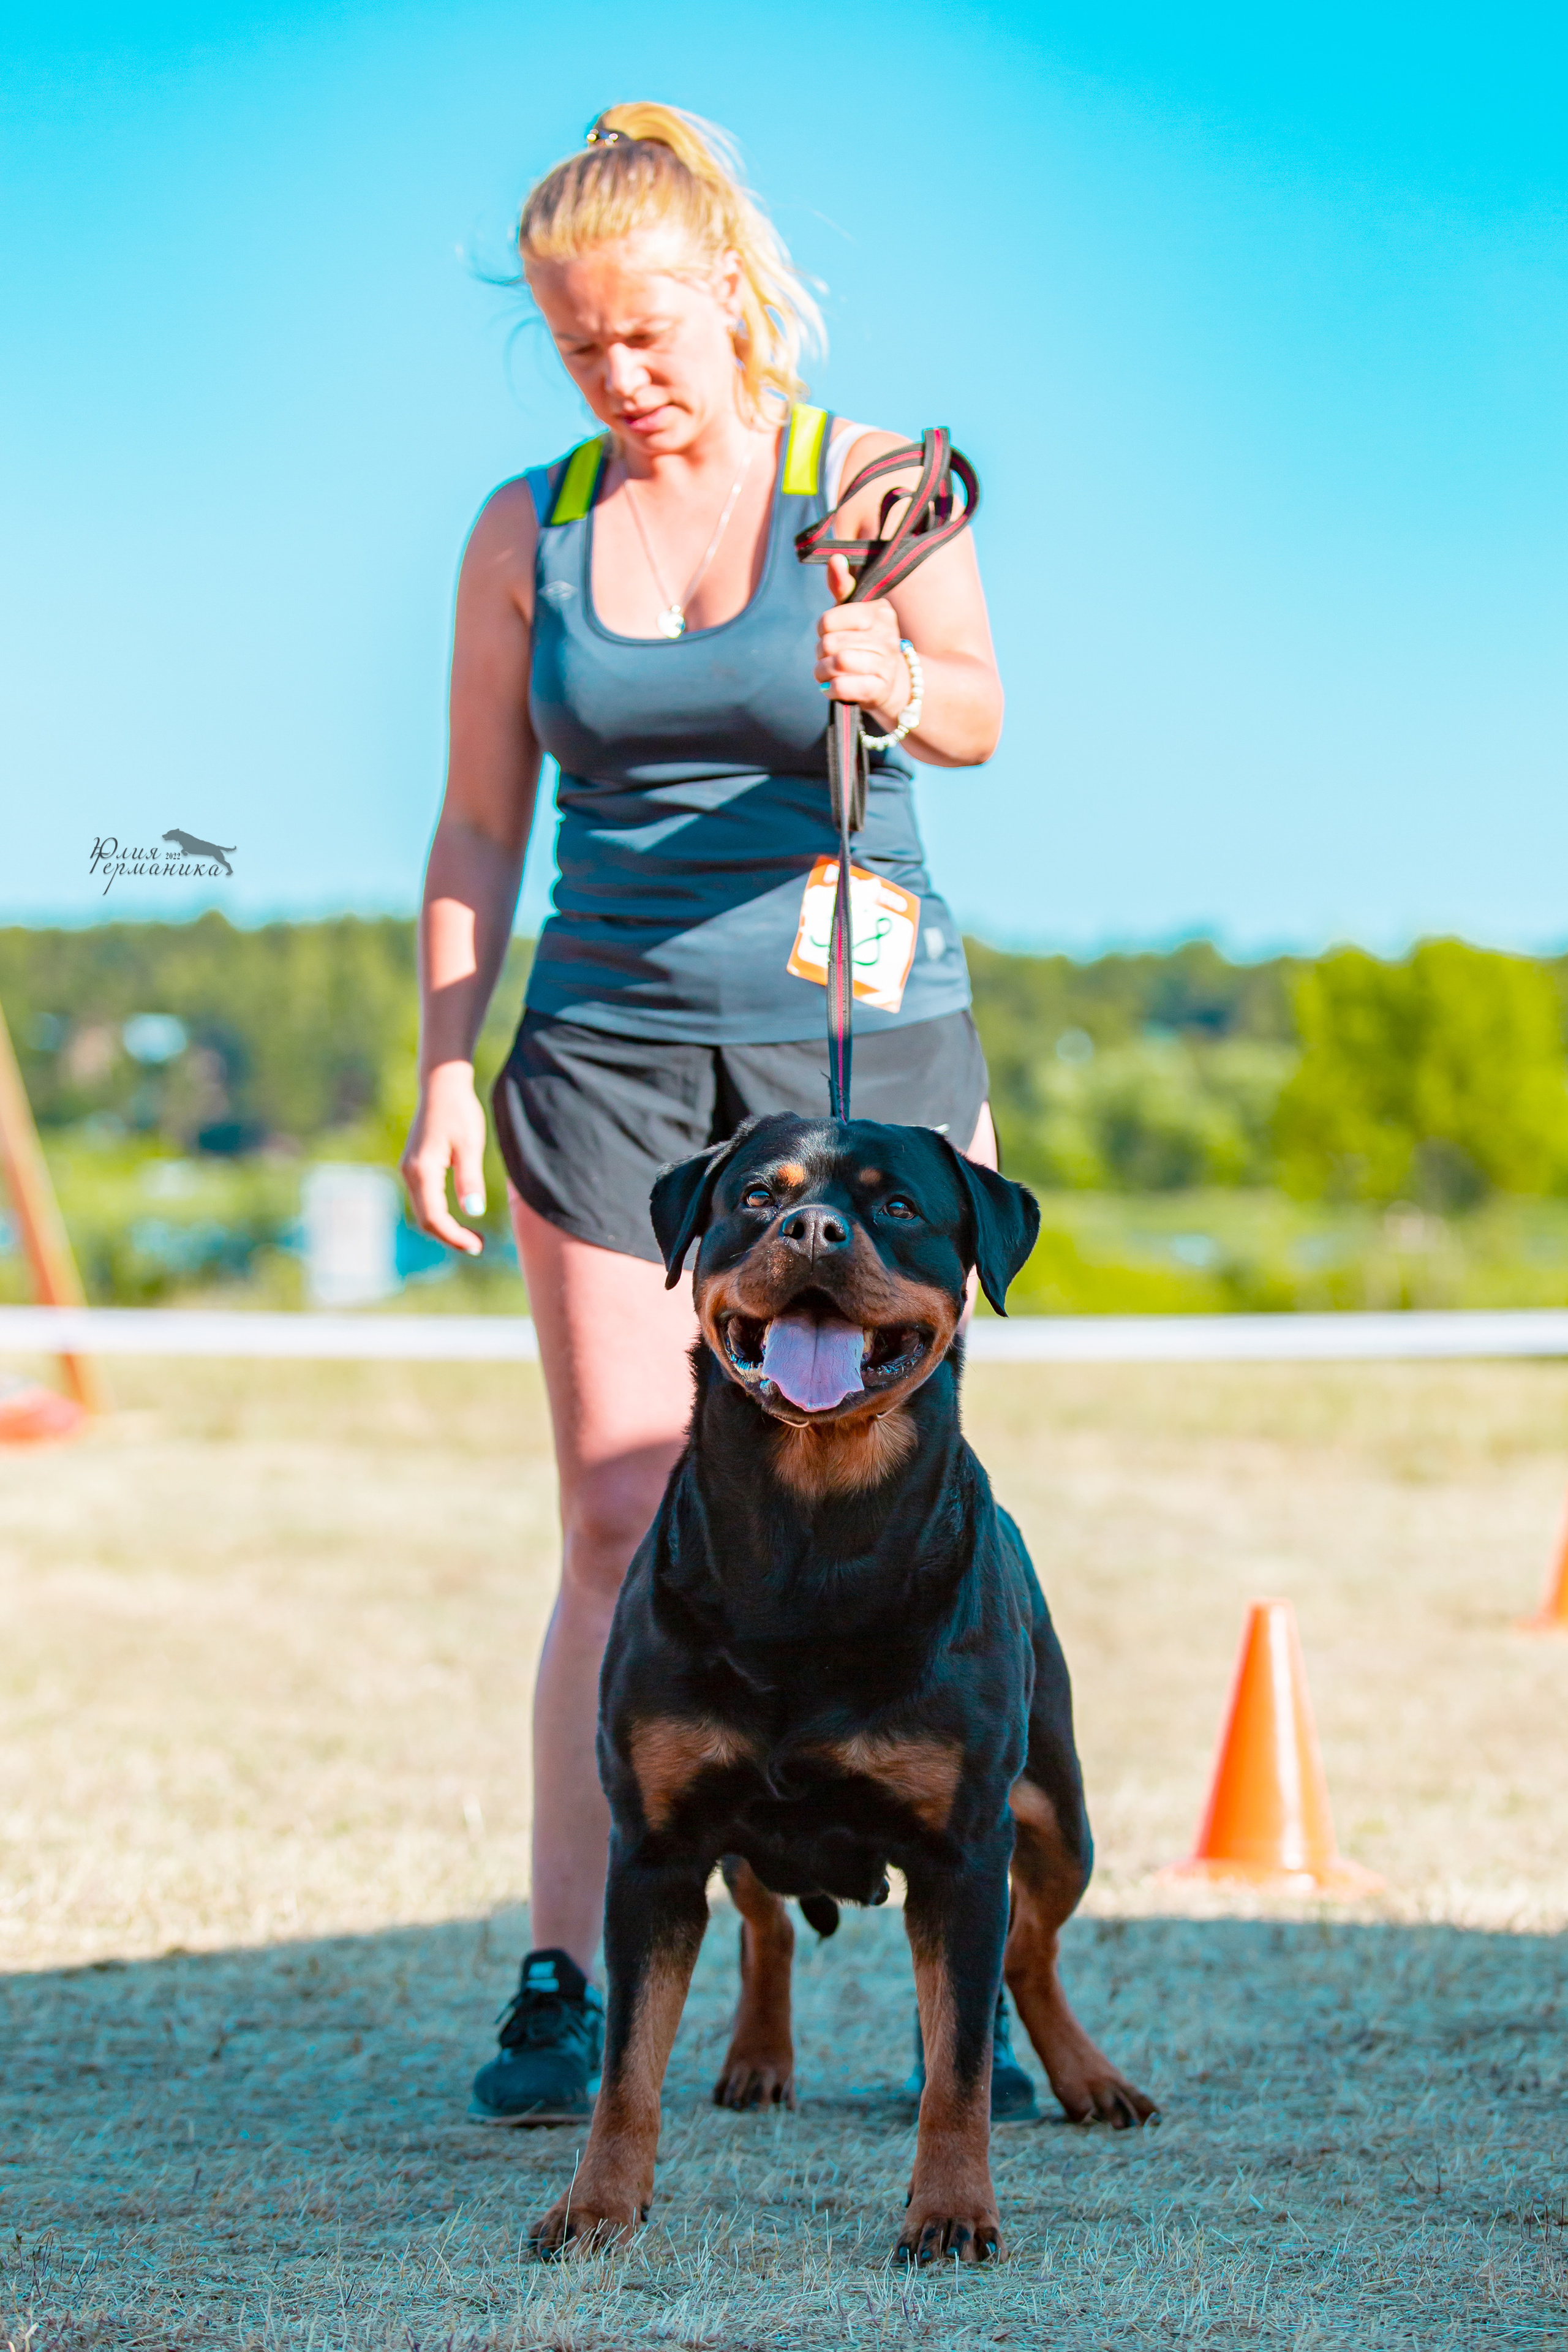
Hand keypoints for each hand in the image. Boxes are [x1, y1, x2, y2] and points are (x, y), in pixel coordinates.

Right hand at [400, 1061, 488, 1255]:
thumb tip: (475, 1212)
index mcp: (422, 1170)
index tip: (477, 1246)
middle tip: (479, 1245)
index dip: (454, 1237)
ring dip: (445, 1228)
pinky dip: (440, 1215)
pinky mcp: (415, 1167)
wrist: (441, 1086)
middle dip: (450, 1237)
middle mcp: (409, 1173)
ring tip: (472, 1236)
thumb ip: (470, 1179)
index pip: (434, 1218)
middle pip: (425, 1220)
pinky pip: (424, 1200)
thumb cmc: (459, 1111)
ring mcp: (409, 1170)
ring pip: (423, 1212)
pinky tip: (460, 1218)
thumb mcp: (470, 1145)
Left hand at [815, 553, 907, 729]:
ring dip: (822, 672)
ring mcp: (886, 664)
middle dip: (820, 653)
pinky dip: (831, 689)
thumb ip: (842, 586)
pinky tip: (833, 687)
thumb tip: (836, 558)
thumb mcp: (854, 613)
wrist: (894, 682)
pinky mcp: (880, 690)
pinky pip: (843, 687)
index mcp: (880, 612)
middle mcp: (887, 636)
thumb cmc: (865, 642)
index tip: (830, 633)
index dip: (822, 630)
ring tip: (827, 673)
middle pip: (830, 643)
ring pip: (836, 664)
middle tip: (827, 657)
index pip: (830, 619)